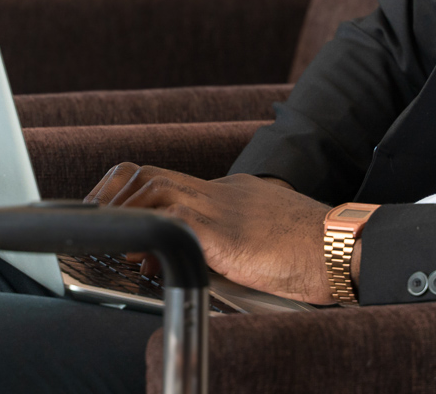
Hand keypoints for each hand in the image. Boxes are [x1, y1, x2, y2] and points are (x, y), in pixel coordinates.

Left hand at [86, 163, 337, 304]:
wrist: (341, 247)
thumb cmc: (312, 252)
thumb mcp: (262, 243)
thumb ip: (230, 244)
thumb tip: (201, 261)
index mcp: (230, 195)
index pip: (169, 182)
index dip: (134, 194)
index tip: (116, 213)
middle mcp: (219, 193)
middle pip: (150, 175)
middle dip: (114, 194)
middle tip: (94, 219)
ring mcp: (219, 207)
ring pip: (152, 186)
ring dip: (123, 209)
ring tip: (107, 236)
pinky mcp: (221, 230)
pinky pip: (170, 219)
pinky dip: (146, 230)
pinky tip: (137, 254)